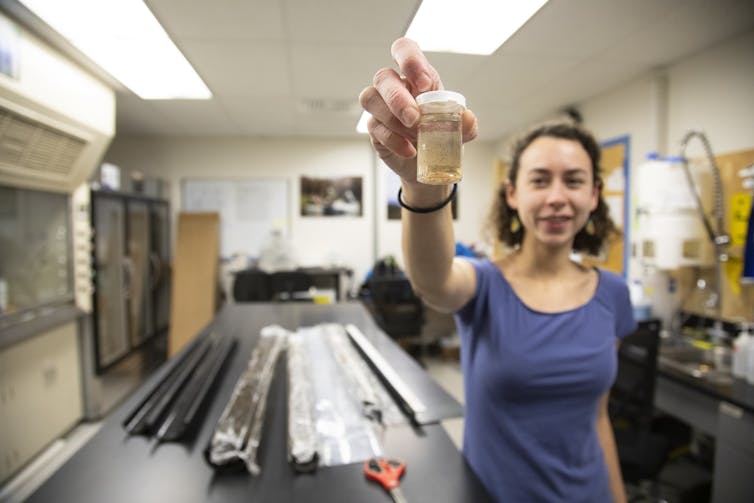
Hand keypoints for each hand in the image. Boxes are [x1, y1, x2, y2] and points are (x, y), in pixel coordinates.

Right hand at [359, 38, 477, 183]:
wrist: (427, 162)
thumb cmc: (439, 135)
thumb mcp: (459, 130)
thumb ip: (466, 124)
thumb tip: (468, 118)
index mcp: (417, 76)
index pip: (404, 49)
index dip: (409, 60)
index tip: (424, 84)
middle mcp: (395, 86)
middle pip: (383, 76)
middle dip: (397, 98)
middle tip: (414, 118)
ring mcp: (381, 106)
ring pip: (370, 98)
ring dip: (392, 118)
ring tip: (414, 136)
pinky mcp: (374, 128)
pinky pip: (375, 128)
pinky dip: (393, 140)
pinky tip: (409, 151)